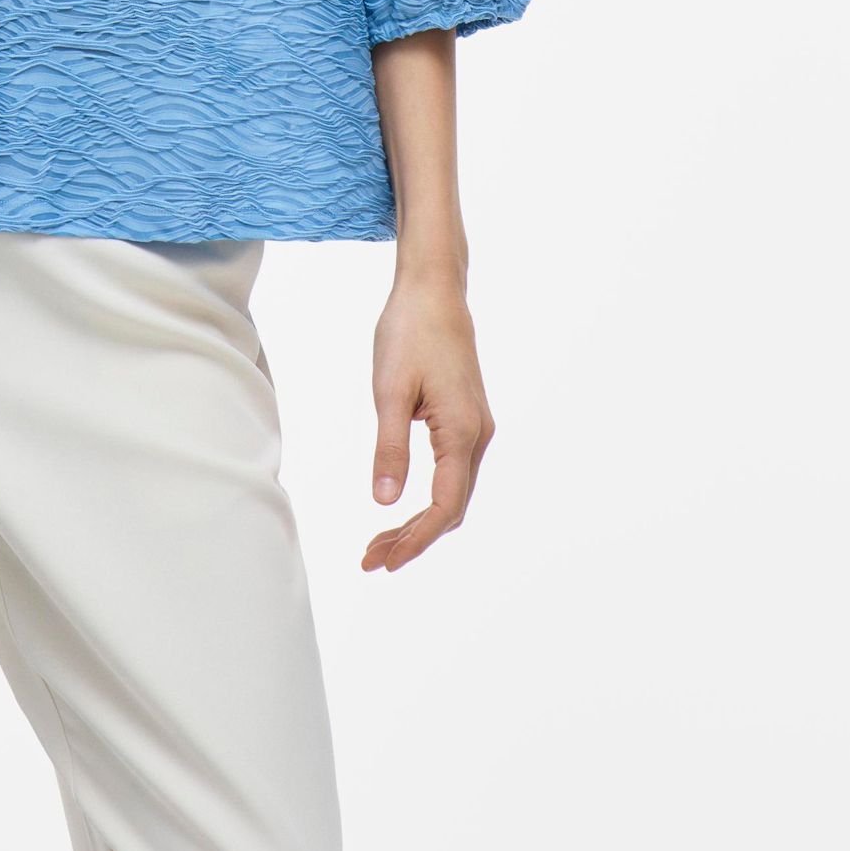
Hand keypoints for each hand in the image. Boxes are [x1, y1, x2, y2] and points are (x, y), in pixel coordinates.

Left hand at [361, 267, 494, 571]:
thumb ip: (389, 447)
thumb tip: (384, 502)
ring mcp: (477, 427)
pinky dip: (429, 497)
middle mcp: (478, 436)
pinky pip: (453, 472)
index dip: (414, 540)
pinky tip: (404, 506)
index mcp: (462, 432)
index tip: (382, 560)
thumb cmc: (409, 331)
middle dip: (414, 538)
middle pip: (452, 508)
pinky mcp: (467, 418)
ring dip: (420, 521)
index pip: (443, 507)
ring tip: (380, 541)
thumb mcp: (389, 389)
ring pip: (454, 492)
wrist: (434, 289)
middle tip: (371, 558)